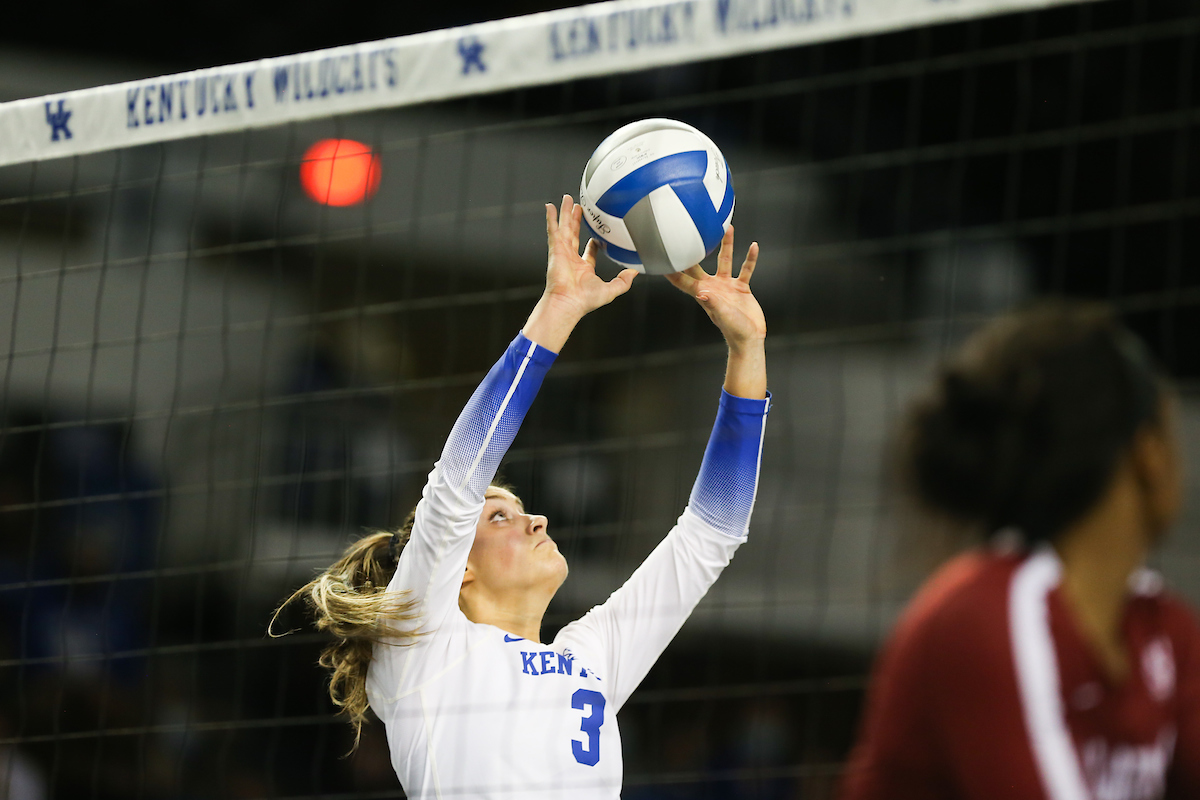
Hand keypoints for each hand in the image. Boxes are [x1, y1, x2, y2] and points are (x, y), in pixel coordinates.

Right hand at [524, 195, 638, 351]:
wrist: (568, 302)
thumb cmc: (585, 301)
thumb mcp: (611, 290)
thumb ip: (623, 281)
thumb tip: (634, 272)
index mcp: (583, 268)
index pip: (588, 252)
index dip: (593, 244)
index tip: (596, 236)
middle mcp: (571, 259)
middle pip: (574, 234)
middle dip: (577, 221)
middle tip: (579, 207)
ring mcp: (562, 253)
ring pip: (564, 228)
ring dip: (566, 213)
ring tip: (567, 199)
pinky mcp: (555, 249)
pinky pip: (553, 230)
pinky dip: (551, 218)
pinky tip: (550, 207)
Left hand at [666, 227, 764, 352]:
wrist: (749, 338)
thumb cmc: (734, 330)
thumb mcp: (723, 316)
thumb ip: (713, 303)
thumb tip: (702, 293)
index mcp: (703, 294)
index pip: (682, 280)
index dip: (671, 270)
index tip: (661, 256)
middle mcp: (713, 287)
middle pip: (700, 264)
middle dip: (694, 250)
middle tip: (688, 232)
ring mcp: (727, 286)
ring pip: (725, 260)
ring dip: (727, 245)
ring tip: (727, 228)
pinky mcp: (741, 288)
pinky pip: (745, 269)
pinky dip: (750, 259)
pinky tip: (754, 246)